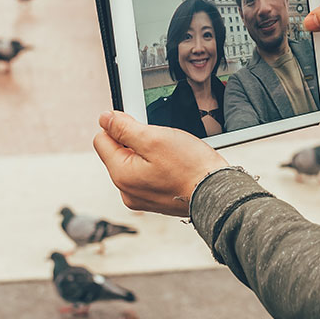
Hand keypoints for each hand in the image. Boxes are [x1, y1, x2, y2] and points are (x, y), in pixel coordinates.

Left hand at [92, 111, 228, 216]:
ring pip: (134, 163)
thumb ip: (123, 127)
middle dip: (135, 141)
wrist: (218, 192)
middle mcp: (126, 191)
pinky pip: (147, 175)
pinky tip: (174, 165)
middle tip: (160, 140)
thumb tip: (104, 119)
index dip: (118, 126)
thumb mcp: (154, 138)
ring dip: (148, 153)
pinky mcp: (155, 200)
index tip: (139, 124)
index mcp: (121, 175)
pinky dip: (158, 166)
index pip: (101, 140)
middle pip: (117, 152)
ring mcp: (140, 197)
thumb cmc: (191, 167)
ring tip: (170, 154)